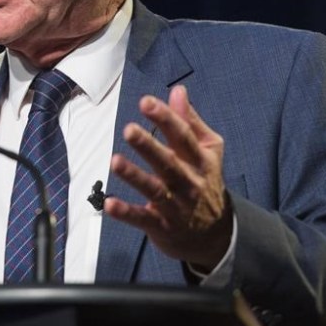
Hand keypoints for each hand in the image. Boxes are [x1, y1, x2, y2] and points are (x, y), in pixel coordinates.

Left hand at [106, 85, 231, 271]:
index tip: (146, 102)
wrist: (216, 235)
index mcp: (201, 160)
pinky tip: (109, 204)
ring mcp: (176, 206)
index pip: (183, 136)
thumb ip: (190, 121)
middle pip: (168, 162)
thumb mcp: (207, 151)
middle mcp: (190, 182)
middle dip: (148, 146)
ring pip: (154, 189)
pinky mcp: (161, 225)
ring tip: (115, 161)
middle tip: (129, 130)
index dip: (166, 118)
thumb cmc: (205, 182)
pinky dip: (126, 212)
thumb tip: (178, 90)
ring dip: (134, 176)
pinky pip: (142, 218)